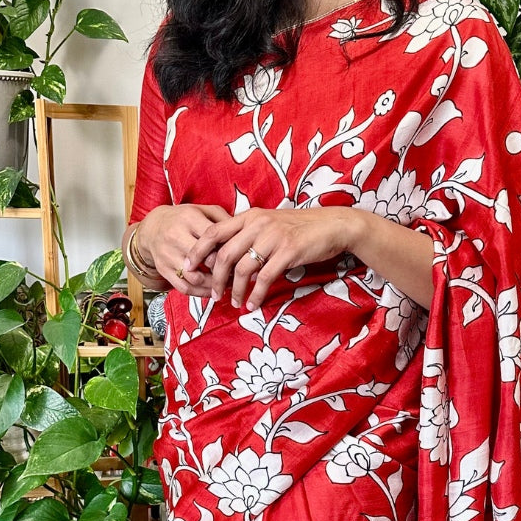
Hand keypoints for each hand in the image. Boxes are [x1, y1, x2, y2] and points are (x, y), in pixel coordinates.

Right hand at [130, 204, 230, 296]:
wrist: (153, 227)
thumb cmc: (183, 219)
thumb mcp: (202, 210)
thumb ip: (222, 218)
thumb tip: (242, 231)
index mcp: (189, 219)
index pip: (213, 237)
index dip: (229, 248)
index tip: (240, 255)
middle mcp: (176, 236)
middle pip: (205, 258)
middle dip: (223, 269)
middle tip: (237, 273)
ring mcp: (168, 255)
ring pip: (194, 277)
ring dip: (213, 285)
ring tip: (226, 284)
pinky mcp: (163, 269)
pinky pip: (183, 287)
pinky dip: (200, 293)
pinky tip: (211, 290)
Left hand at [184, 207, 361, 310]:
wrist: (332, 225)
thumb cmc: (301, 228)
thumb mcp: (271, 224)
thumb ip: (250, 234)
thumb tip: (227, 256)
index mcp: (250, 216)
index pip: (213, 231)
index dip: (197, 251)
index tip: (187, 267)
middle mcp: (258, 224)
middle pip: (224, 254)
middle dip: (215, 279)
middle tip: (213, 295)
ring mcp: (273, 237)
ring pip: (243, 269)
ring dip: (236, 291)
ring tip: (236, 303)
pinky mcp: (288, 251)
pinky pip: (264, 278)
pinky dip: (256, 294)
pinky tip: (253, 304)